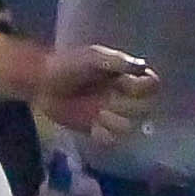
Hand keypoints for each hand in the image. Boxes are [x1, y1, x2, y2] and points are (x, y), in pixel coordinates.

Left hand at [28, 41, 159, 142]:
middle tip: (108, 98)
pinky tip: (93, 126)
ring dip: (115, 120)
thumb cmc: (67, 64)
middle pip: (144, 109)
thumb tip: (142, 67)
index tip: (130, 84)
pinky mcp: (97, 130)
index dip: (146, 87)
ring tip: (97, 113)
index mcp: (126, 77)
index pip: (151, 85)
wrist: (42, 82)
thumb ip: (117, 62)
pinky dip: (104, 134)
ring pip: (129, 126)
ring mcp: (111, 114)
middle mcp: (123, 97)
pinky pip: (111, 139)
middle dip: (127, 105)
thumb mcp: (93, 57)